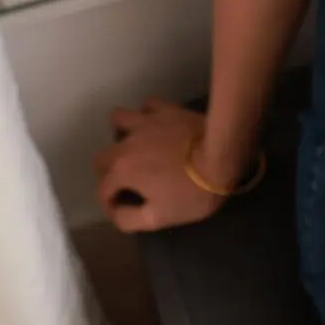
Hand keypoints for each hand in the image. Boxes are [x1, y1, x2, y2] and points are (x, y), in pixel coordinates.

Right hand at [94, 99, 226, 232]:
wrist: (222, 156)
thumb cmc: (192, 192)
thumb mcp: (159, 218)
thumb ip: (130, 219)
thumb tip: (117, 213)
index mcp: (122, 171)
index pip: (103, 190)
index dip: (110, 205)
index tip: (122, 211)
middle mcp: (127, 143)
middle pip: (102, 157)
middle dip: (108, 172)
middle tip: (127, 183)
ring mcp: (146, 122)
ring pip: (118, 120)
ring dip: (121, 135)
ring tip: (135, 148)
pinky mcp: (167, 109)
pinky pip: (147, 106)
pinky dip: (147, 115)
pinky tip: (155, 126)